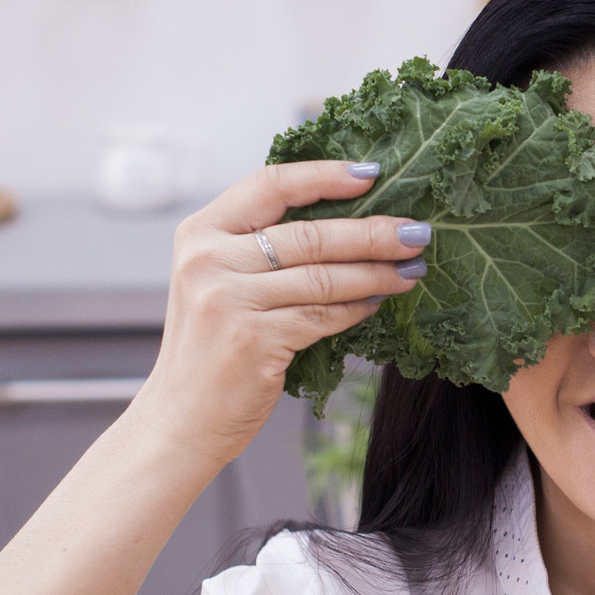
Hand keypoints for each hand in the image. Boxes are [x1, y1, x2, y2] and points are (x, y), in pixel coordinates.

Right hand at [126, 161, 429, 466]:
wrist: (178, 420)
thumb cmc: (209, 351)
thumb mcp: (217, 283)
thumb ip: (258, 250)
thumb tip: (344, 223)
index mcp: (199, 234)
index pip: (270, 185)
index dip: (325, 175)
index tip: (372, 174)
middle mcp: (209, 261)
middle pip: (309, 234)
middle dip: (373, 232)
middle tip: (416, 232)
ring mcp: (228, 300)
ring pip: (324, 276)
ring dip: (377, 273)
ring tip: (412, 269)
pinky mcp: (252, 340)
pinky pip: (323, 315)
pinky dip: (357, 308)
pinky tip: (378, 303)